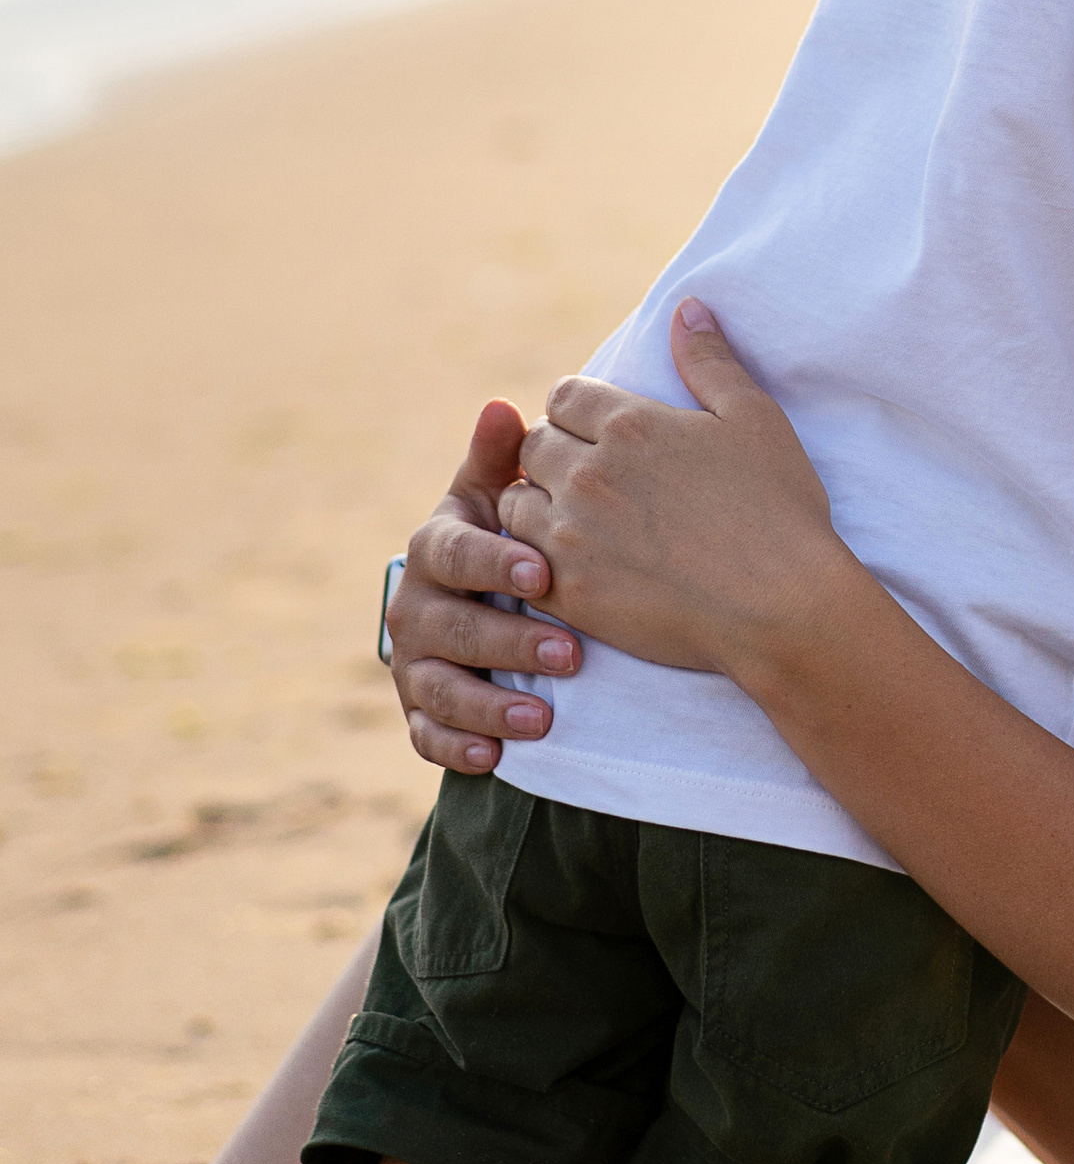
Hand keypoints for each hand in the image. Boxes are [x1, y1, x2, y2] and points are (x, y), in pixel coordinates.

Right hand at [389, 397, 586, 775]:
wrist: (480, 595)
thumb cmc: (505, 536)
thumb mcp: (500, 496)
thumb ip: (501, 459)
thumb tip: (504, 406)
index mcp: (436, 546)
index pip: (454, 552)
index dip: (493, 563)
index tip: (544, 574)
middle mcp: (412, 604)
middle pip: (450, 626)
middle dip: (508, 642)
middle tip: (570, 656)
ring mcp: (412, 660)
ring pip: (439, 687)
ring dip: (488, 705)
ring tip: (542, 719)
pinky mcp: (419, 710)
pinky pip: (425, 735)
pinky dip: (455, 748)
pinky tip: (494, 757)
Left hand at [499, 302, 849, 677]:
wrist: (782, 607)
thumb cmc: (779, 510)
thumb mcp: (754, 419)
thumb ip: (710, 360)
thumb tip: (687, 306)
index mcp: (630, 425)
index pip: (565, 395)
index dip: (580, 409)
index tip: (601, 432)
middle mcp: (589, 474)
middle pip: (535, 445)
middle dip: (556, 454)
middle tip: (591, 478)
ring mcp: (573, 536)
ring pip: (516, 503)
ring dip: (539, 504)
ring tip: (577, 521)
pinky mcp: (569, 592)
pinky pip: (519, 564)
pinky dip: (534, 559)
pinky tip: (572, 563)